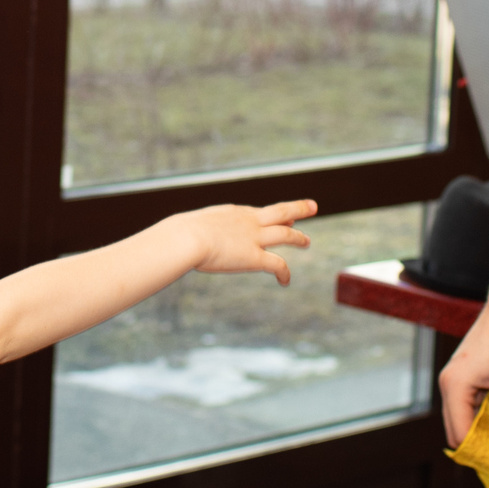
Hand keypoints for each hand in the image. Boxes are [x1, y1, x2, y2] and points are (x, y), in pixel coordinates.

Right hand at [179, 200, 315, 283]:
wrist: (187, 238)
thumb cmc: (180, 234)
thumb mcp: (190, 226)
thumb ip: (193, 231)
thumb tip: (175, 237)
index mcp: (234, 213)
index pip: (258, 212)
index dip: (271, 215)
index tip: (281, 217)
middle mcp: (250, 222)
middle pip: (281, 212)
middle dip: (298, 209)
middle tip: (313, 206)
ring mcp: (254, 238)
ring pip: (287, 235)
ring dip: (299, 238)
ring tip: (307, 242)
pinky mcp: (255, 257)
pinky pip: (277, 264)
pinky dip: (284, 273)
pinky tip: (285, 281)